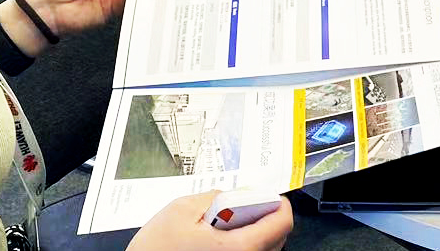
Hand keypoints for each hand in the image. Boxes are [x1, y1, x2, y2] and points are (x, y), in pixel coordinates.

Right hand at [128, 191, 292, 250]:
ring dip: (252, 232)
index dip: (276, 203)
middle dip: (262, 216)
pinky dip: (241, 245)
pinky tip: (218, 240)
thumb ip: (217, 197)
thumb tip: (238, 195)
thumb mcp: (182, 209)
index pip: (282, 222)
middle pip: (276, 236)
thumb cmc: (157, 248)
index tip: (264, 196)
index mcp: (239, 247)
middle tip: (239, 207)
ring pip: (264, 249)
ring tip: (223, 225)